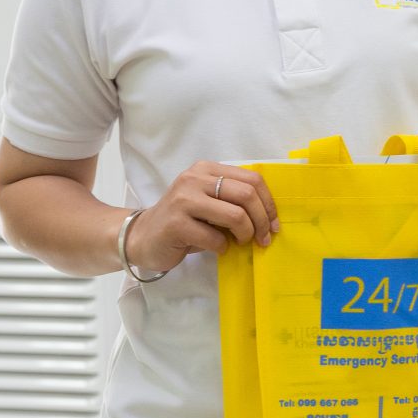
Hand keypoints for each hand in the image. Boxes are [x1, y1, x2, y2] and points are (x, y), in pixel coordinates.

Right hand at [124, 162, 276, 274]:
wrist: (144, 237)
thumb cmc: (185, 221)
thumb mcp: (210, 203)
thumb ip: (234, 200)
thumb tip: (269, 217)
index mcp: (207, 169)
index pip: (252, 178)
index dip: (269, 203)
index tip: (274, 224)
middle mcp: (194, 179)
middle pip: (247, 195)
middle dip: (262, 221)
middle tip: (262, 238)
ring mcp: (183, 200)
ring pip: (235, 215)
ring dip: (245, 234)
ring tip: (240, 243)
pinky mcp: (176, 223)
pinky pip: (215, 238)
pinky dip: (223, 247)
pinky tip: (217, 248)